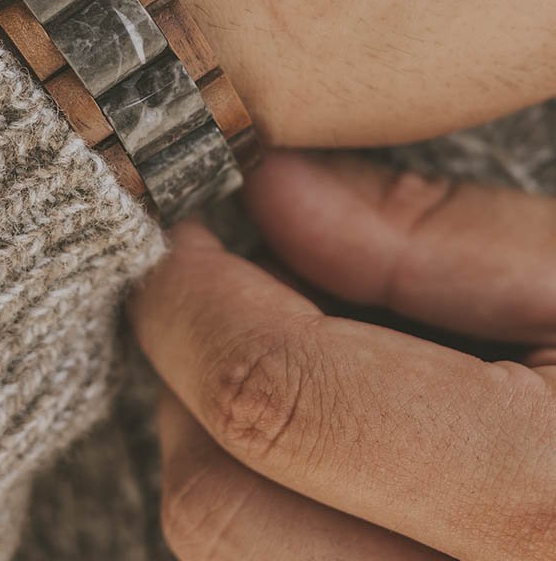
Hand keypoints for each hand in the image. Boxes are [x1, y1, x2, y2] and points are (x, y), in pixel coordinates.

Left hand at [129, 152, 555, 560]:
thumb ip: (430, 240)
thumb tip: (272, 189)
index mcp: (545, 506)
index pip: (272, 399)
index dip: (192, 299)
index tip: (182, 237)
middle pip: (216, 514)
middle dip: (183, 381)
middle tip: (214, 289)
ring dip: (215, 446)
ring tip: (275, 353)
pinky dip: (266, 505)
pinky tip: (320, 440)